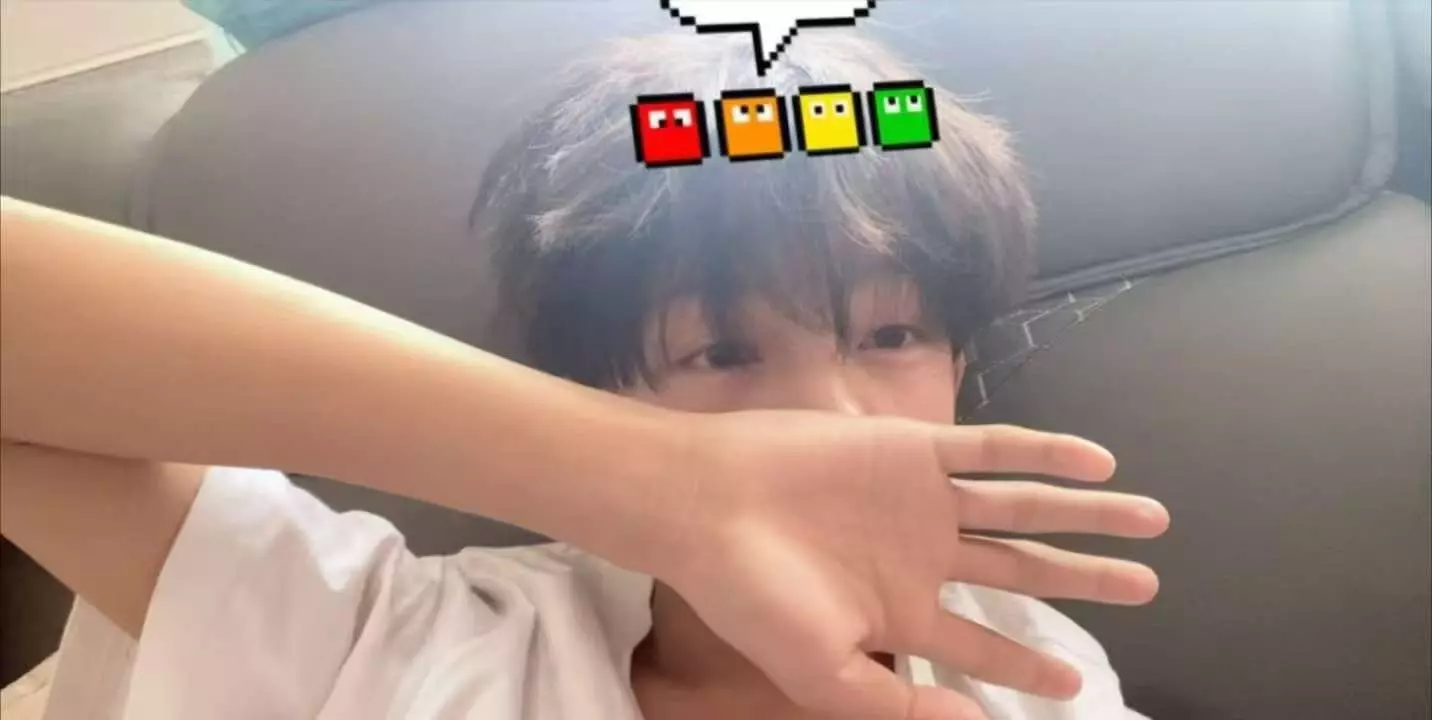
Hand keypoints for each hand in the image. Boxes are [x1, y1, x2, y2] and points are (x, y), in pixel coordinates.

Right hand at [658, 412, 1168, 719]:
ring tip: (1150, 520)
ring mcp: (921, 500)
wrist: (706, 504)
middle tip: (1146, 586)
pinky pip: (991, 450)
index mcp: (900, 611)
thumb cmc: (752, 594)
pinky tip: (1097, 463)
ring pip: (1022, 508)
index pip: (981, 645)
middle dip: (1085, 579)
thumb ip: (898, 703)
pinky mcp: (913, 449)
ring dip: (1086, 514)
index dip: (1028, 665)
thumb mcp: (824, 674)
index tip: (1074, 682)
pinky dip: (1045, 454)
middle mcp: (920, 555)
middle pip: (1021, 570)